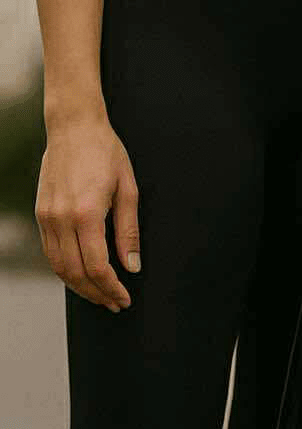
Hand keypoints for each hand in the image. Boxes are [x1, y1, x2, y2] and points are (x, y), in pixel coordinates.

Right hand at [35, 113, 140, 312]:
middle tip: (114, 303)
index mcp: (86, 213)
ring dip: (80, 287)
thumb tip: (132, 266)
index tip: (124, 299)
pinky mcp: (41, 212)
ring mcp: (47, 216)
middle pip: (76, 273)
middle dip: (97, 294)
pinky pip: (50, 252)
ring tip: (99, 295)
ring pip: (59, 266)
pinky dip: (65, 269)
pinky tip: (82, 275)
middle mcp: (62, 218)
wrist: (73, 125)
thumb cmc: (105, 152)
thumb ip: (129, 232)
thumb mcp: (128, 190)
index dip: (112, 289)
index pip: (97, 267)